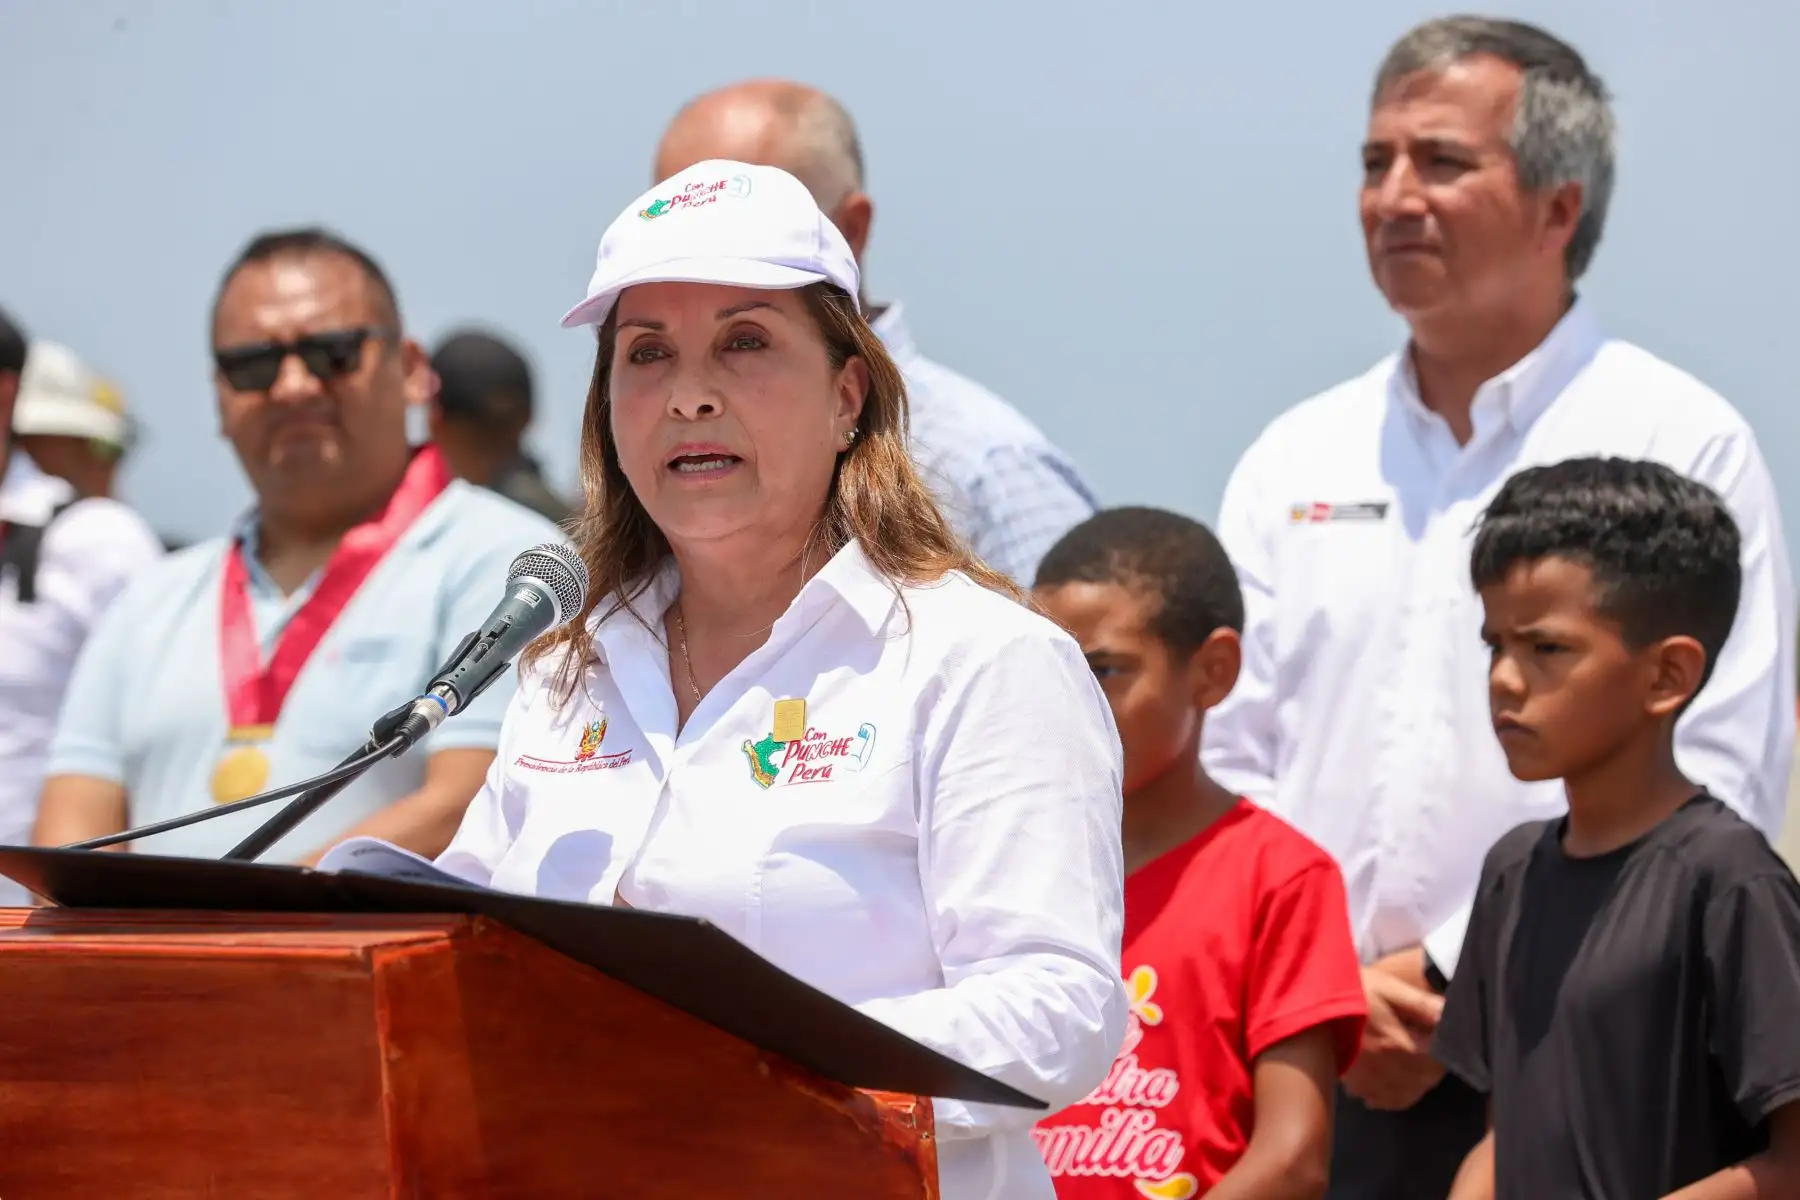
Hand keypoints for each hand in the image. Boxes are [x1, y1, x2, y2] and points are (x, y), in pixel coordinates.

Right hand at [1341, 955, 1444, 1110]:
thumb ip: (1422, 1004)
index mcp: (1403, 1046)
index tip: (1437, 1029)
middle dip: (1435, 1062)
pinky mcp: (1358, 1086)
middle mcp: (1392, 1071)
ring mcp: (1373, 1082)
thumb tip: (1451, 1014)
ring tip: (1413, 1059)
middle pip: (1429, 1078)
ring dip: (1419, 1079)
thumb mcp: (1389, 988)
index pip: (1442, 1057)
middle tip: (1426, 1040)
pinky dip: (1396, 1094)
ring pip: (1411, 1092)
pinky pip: (1386, 1101)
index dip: (1447, 1043)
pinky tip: (1394, 1077)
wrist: (1310, 1002)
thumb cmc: (1352, 991)